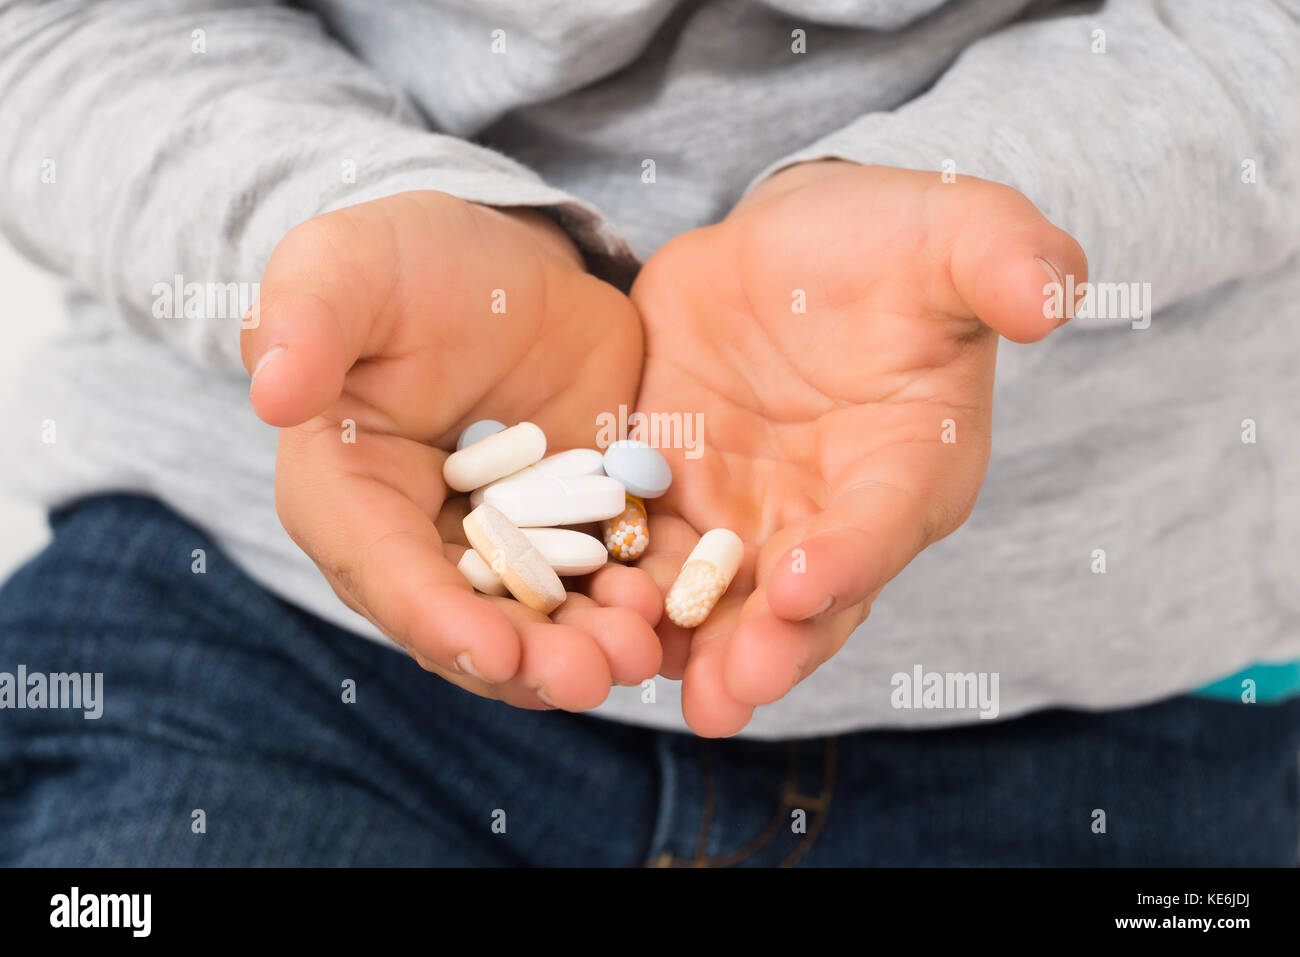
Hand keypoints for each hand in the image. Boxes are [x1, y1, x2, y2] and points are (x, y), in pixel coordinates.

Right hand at [241, 191, 661, 710]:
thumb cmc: (406, 264)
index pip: (382, 572)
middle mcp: (421, 540)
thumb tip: (271, 392)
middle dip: (525, 660)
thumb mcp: (346, 267)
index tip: (493, 650)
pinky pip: (604, 581)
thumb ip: (305, 320)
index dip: (435, 619)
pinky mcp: (575, 529)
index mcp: (347, 495)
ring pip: (540, 618)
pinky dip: (633, 600)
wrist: (506, 263)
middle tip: (586, 678)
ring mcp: (506, 544)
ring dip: (585, 648)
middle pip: (467, 622)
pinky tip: (672, 605)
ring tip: (638, 653)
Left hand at [630, 162, 1086, 735]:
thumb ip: (1006, 262)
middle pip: (800, 598)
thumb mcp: (959, 233)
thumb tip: (1054, 296)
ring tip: (643, 680)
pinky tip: (581, 612)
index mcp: (910, 469)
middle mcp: (829, 514)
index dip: (846, 558)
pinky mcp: (673, 489)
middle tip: (727, 694)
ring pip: (716, 595)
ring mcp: (747, 511)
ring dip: (683, 644)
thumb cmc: (894, 243)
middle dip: (765, 647)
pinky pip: (642, 547)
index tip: (799, 584)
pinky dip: (616, 582)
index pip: (883, 525)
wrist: (798, 248)